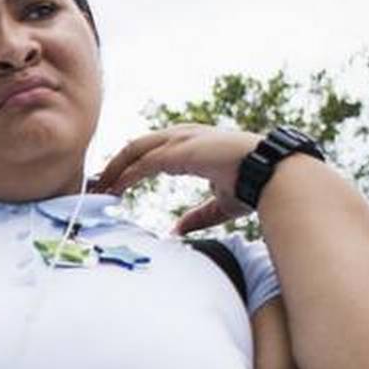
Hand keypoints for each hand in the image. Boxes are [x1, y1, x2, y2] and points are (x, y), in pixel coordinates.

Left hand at [89, 124, 261, 234]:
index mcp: (193, 146)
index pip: (152, 151)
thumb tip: (176, 231)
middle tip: (95, 184)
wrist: (272, 176)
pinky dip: (125, 175)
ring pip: (135, 150)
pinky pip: (143, 162)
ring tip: (97, 188)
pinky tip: (112, 189)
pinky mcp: (181, 150)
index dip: (130, 166)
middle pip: (138, 146)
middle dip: (114, 164)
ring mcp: (183, 140)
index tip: (112, 183)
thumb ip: (197, 216)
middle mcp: (185, 137)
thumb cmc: (253, 187)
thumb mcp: (219, 206)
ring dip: (113, 169)